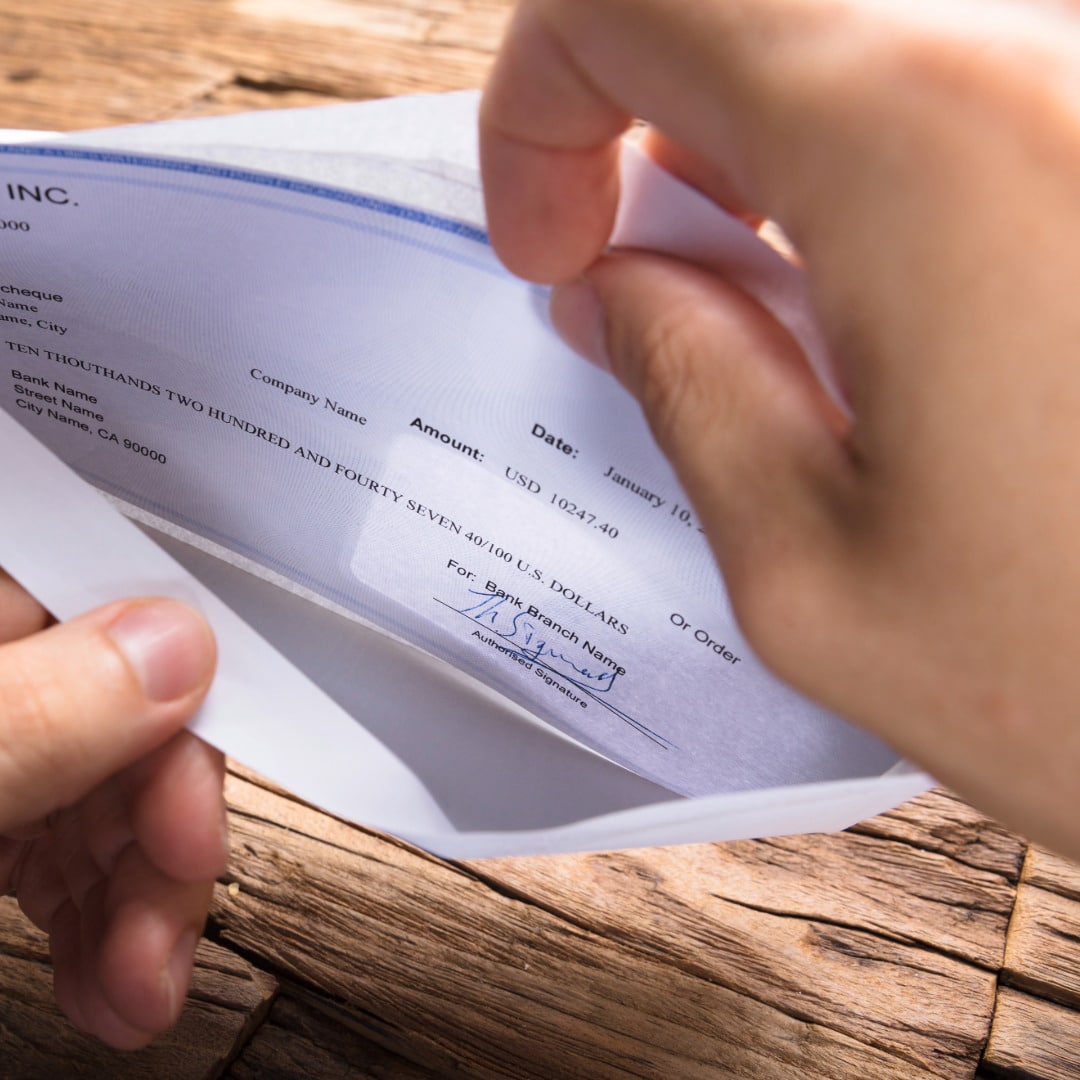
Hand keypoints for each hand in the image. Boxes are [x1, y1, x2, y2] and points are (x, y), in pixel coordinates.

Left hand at [0, 571, 223, 1047]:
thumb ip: (35, 710)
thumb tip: (176, 646)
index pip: (121, 618)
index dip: (183, 728)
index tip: (194, 833)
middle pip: (134, 727)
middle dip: (163, 854)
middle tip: (166, 948)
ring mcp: (0, 737)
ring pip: (115, 799)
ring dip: (143, 906)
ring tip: (140, 992)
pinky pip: (72, 845)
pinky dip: (103, 915)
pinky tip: (111, 970)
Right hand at [481, 0, 1079, 856]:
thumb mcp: (814, 575)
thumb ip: (682, 386)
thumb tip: (615, 285)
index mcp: (913, 140)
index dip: (535, 103)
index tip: (547, 245)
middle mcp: (1041, 48)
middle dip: (633, 102)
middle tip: (636, 258)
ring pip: (853, 28)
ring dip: (752, 130)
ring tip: (757, 290)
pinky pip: (959, 81)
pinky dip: (859, 152)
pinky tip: (873, 283)